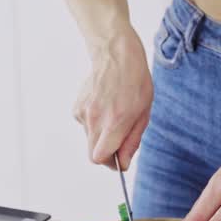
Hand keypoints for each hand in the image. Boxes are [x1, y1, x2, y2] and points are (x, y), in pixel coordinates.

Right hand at [72, 28, 152, 170]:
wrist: (117, 56)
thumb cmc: (135, 84)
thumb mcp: (143, 114)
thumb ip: (131, 141)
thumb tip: (122, 164)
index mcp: (115, 121)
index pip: (101, 157)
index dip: (111, 163)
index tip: (120, 159)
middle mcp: (96, 118)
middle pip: (93, 154)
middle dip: (106, 154)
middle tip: (119, 142)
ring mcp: (83, 113)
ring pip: (90, 140)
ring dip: (101, 137)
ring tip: (114, 116)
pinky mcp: (77, 108)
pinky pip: (85, 127)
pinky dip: (95, 124)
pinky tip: (104, 108)